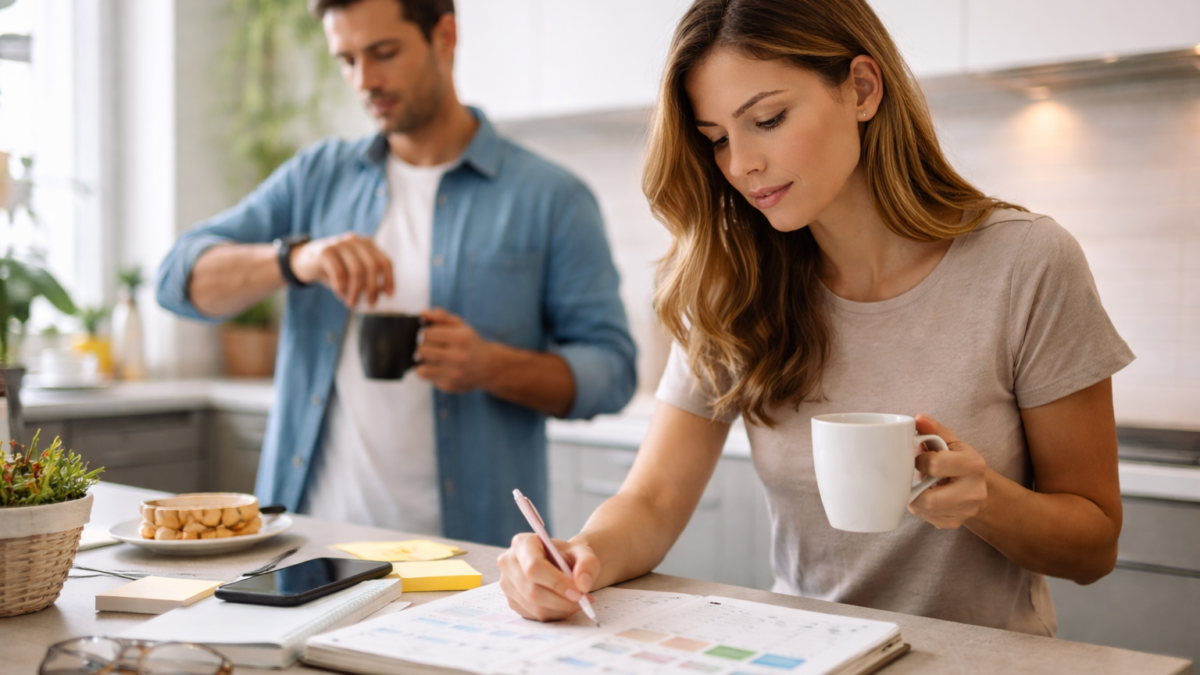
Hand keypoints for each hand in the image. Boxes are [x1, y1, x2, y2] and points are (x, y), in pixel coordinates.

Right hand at [290, 233, 393, 306]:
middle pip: (372, 266)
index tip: (389, 296)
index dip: (389, 279)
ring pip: (357, 270)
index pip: (384, 262)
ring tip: (352, 303)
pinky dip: (342, 287)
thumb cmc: (333, 269)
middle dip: (373, 288)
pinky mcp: (325, 251)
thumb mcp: (352, 273)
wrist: (304, 260)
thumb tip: (383, 292)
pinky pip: (339, 272)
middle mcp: (355, 241)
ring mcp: (340, 244)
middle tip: (369, 304)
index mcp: (367, 245)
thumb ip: (368, 280)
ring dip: (356, 291)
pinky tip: (340, 294)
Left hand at [415, 309, 495, 392]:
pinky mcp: (448, 385)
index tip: (434, 335)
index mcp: (461, 338)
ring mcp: (453, 373)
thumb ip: (441, 316)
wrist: (488, 367)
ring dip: (424, 359)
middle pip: (422, 350)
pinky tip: (436, 367)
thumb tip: (422, 313)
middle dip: (425, 346)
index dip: (428, 333)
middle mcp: (458, 357)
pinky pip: (424, 376)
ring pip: (420, 364)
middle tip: (434, 347)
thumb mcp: (460, 325)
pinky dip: (426, 370)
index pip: (428, 334)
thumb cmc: (470, 343)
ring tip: (434, 356)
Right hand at [498, 533, 598, 621]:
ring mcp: (507, 584)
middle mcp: (508, 563)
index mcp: (522, 543)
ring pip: (534, 606)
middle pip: (532, 591)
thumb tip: (583, 584)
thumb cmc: (567, 556)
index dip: (556, 583)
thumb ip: (588, 564)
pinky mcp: (512, 601)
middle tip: (582, 600)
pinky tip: (564, 605)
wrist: (560, 564)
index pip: (534, 567)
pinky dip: (554, 614)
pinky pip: (534, 615)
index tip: (577, 592)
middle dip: (561, 600)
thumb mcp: (583, 553)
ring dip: (560, 609)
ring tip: (577, 602)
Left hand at [907, 414, 988, 528]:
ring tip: (920, 486)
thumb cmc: (957, 459)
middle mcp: (974, 490)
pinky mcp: (956, 523)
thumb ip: (934, 429)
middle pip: (930, 498)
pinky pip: (928, 519)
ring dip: (915, 498)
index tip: (918, 458)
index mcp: (973, 464)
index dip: (919, 461)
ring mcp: (966, 510)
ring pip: (925, 510)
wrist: (977, 487)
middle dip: (915, 488)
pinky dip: (921, 508)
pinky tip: (927, 497)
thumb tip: (919, 419)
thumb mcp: (950, 441)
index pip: (934, 465)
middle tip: (916, 477)